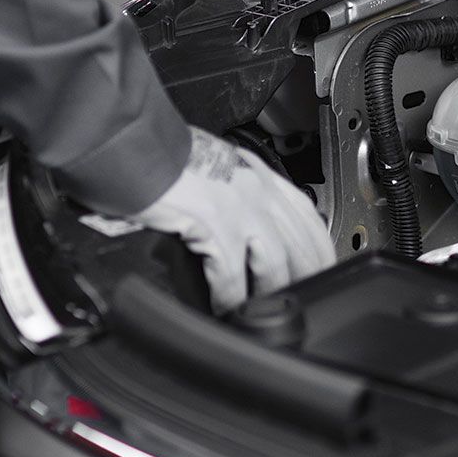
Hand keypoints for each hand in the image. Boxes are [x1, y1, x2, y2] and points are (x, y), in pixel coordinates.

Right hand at [131, 130, 335, 311]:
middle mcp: (258, 190)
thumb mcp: (219, 169)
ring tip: (259, 311)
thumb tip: (244, 230)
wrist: (137, 145)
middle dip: (303, 280)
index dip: (320, 250)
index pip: (308, 217)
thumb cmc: (169, 158)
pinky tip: (224, 308)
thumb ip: (238, 194)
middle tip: (296, 302)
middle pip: (299, 246)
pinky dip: (230, 297)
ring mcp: (238, 206)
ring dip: (268, 293)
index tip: (320, 271)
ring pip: (274, 264)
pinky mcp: (213, 223)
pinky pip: (231, 273)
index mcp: (261, 176)